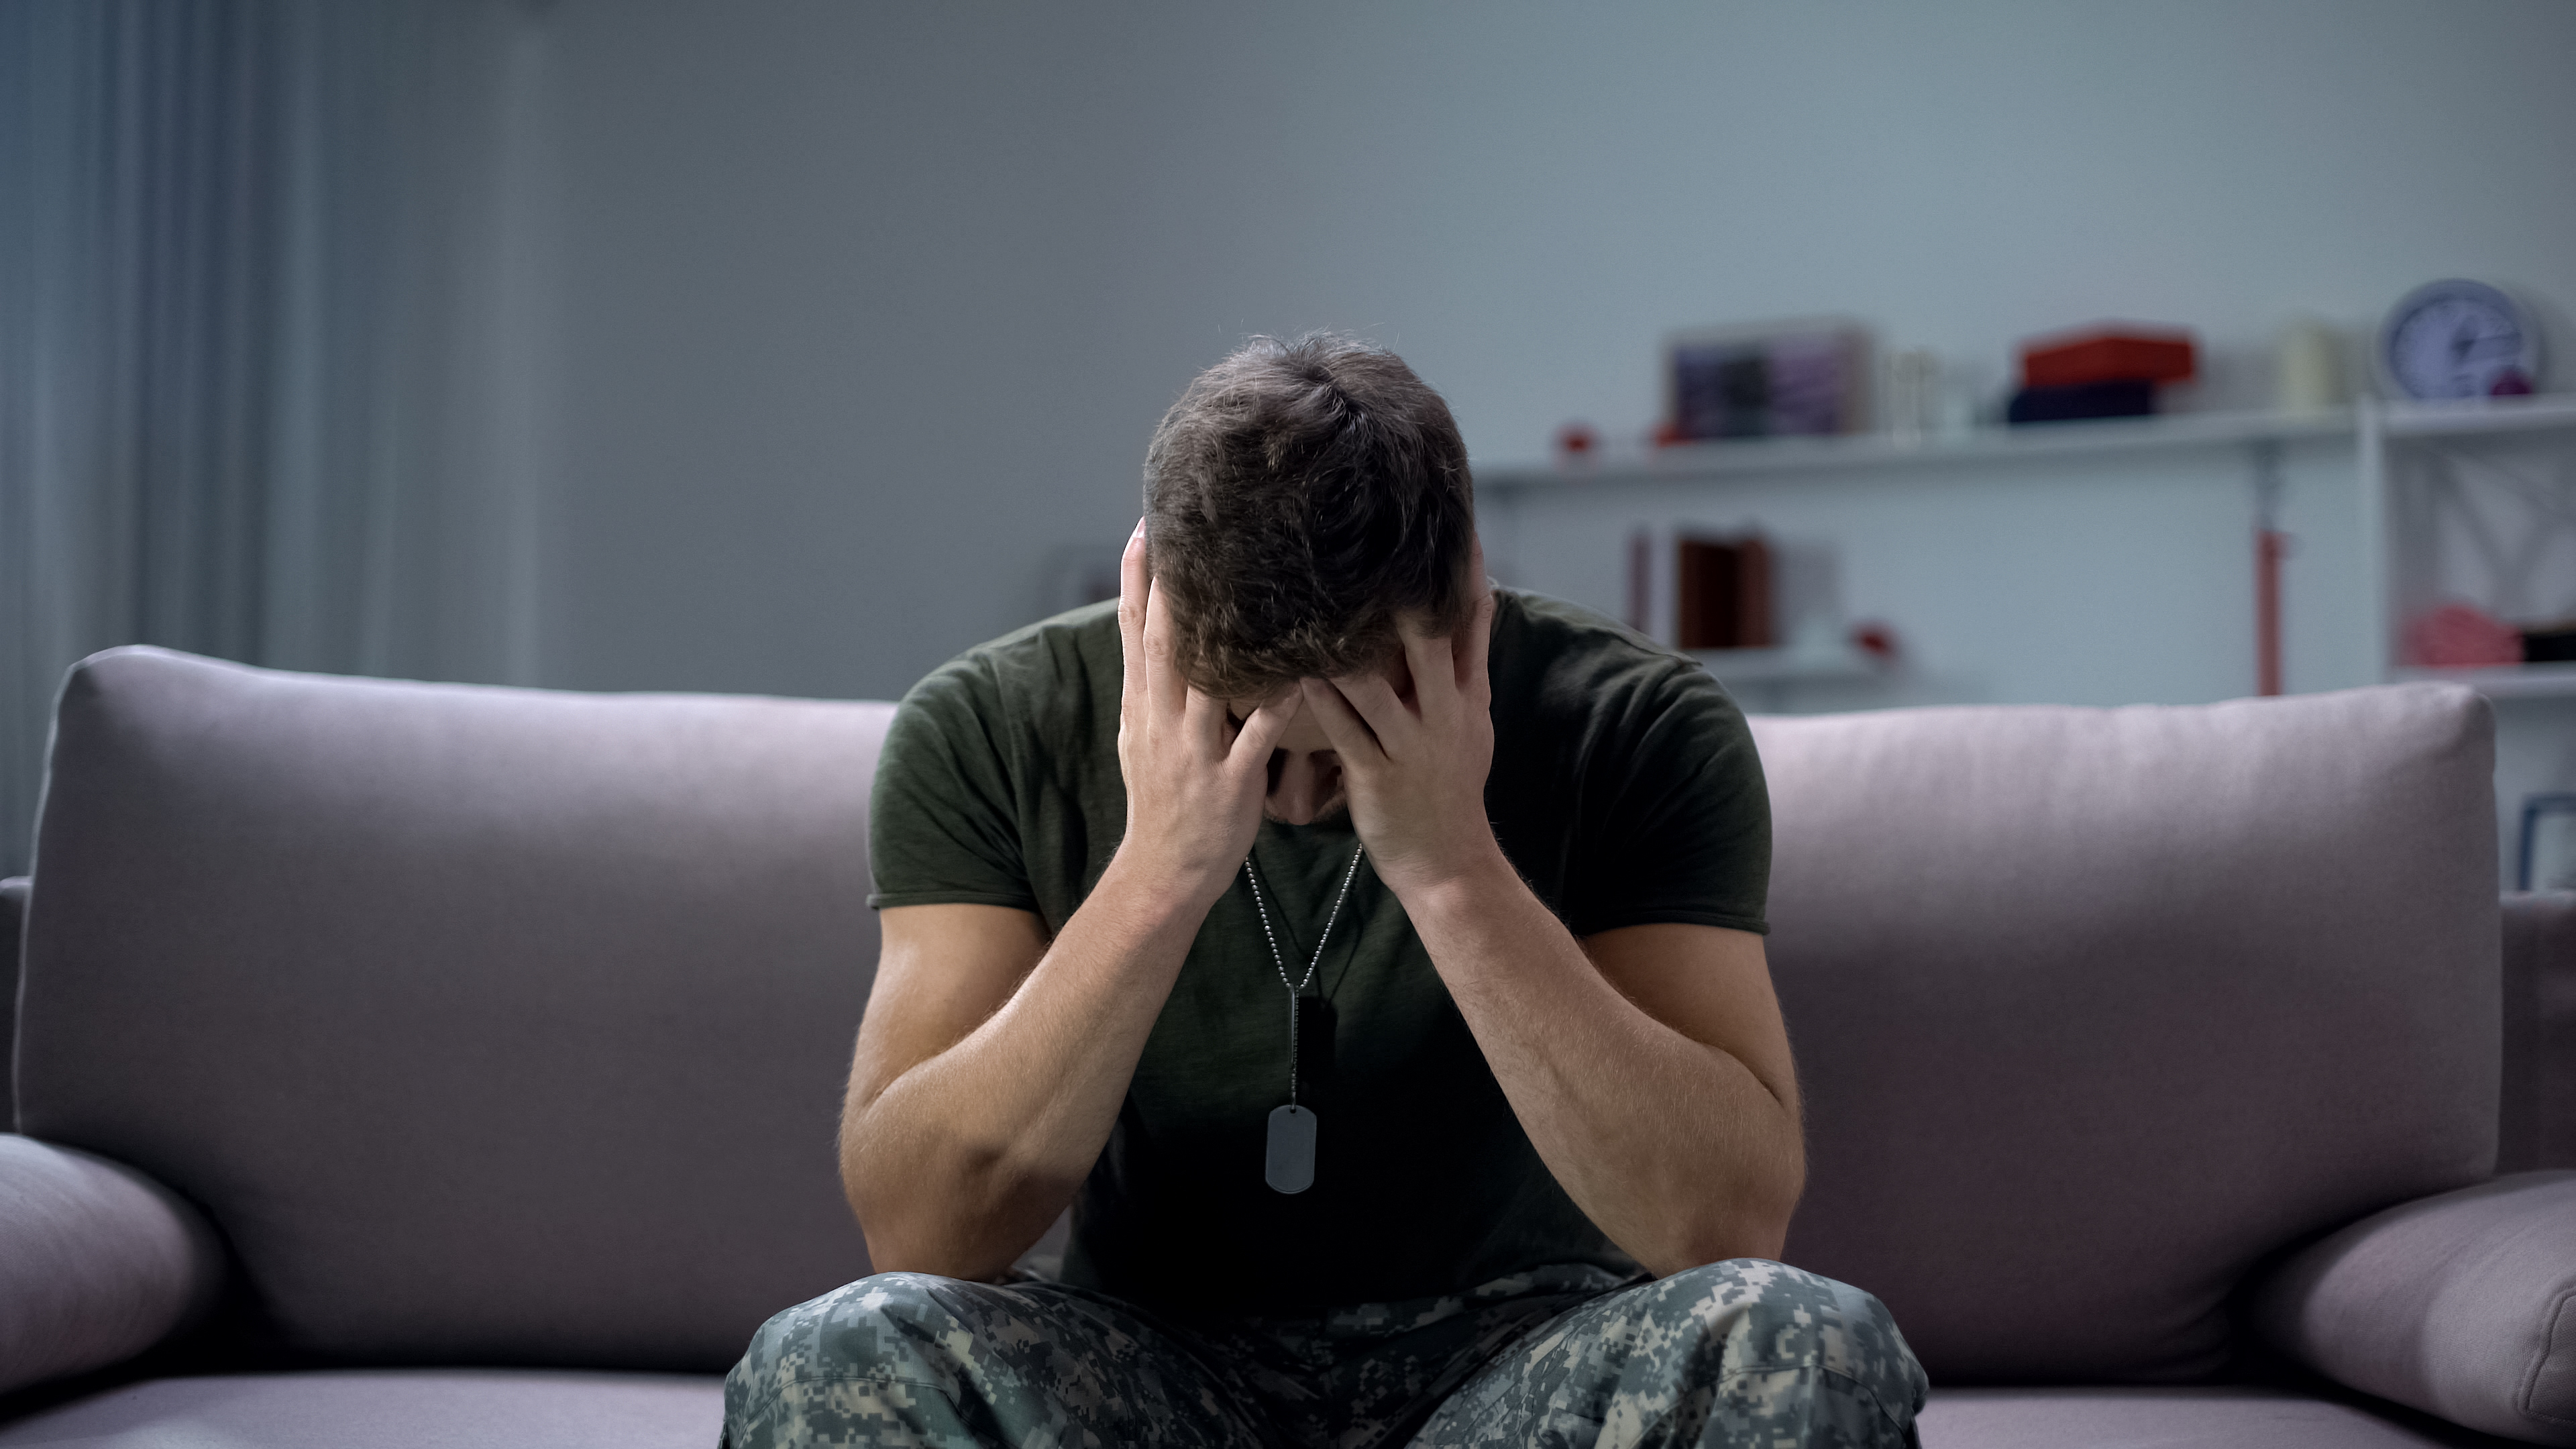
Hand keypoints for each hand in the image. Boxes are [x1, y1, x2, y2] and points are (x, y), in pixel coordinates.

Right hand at [1113, 520, 1296, 904]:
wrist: (1163, 874)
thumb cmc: (1162, 804)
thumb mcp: (1142, 740)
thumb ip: (1152, 689)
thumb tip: (1154, 638)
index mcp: (1142, 708)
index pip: (1133, 632)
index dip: (1138, 579)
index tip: (1144, 528)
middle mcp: (1163, 722)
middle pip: (1163, 643)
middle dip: (1171, 586)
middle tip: (1186, 530)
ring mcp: (1195, 752)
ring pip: (1206, 682)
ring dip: (1220, 633)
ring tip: (1244, 581)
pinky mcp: (1229, 782)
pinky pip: (1256, 737)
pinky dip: (1275, 705)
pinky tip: (1299, 675)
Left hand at [1299, 545, 1503, 898]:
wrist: (1449, 865)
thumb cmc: (1452, 791)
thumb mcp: (1474, 727)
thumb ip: (1469, 669)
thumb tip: (1475, 608)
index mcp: (1469, 702)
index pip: (1474, 627)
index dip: (1467, 577)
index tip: (1458, 527)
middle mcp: (1444, 718)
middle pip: (1431, 645)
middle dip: (1409, 597)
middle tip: (1380, 548)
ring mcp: (1410, 747)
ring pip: (1376, 687)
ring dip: (1344, 647)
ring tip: (1314, 604)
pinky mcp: (1376, 776)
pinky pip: (1343, 731)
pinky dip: (1320, 700)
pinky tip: (1296, 671)